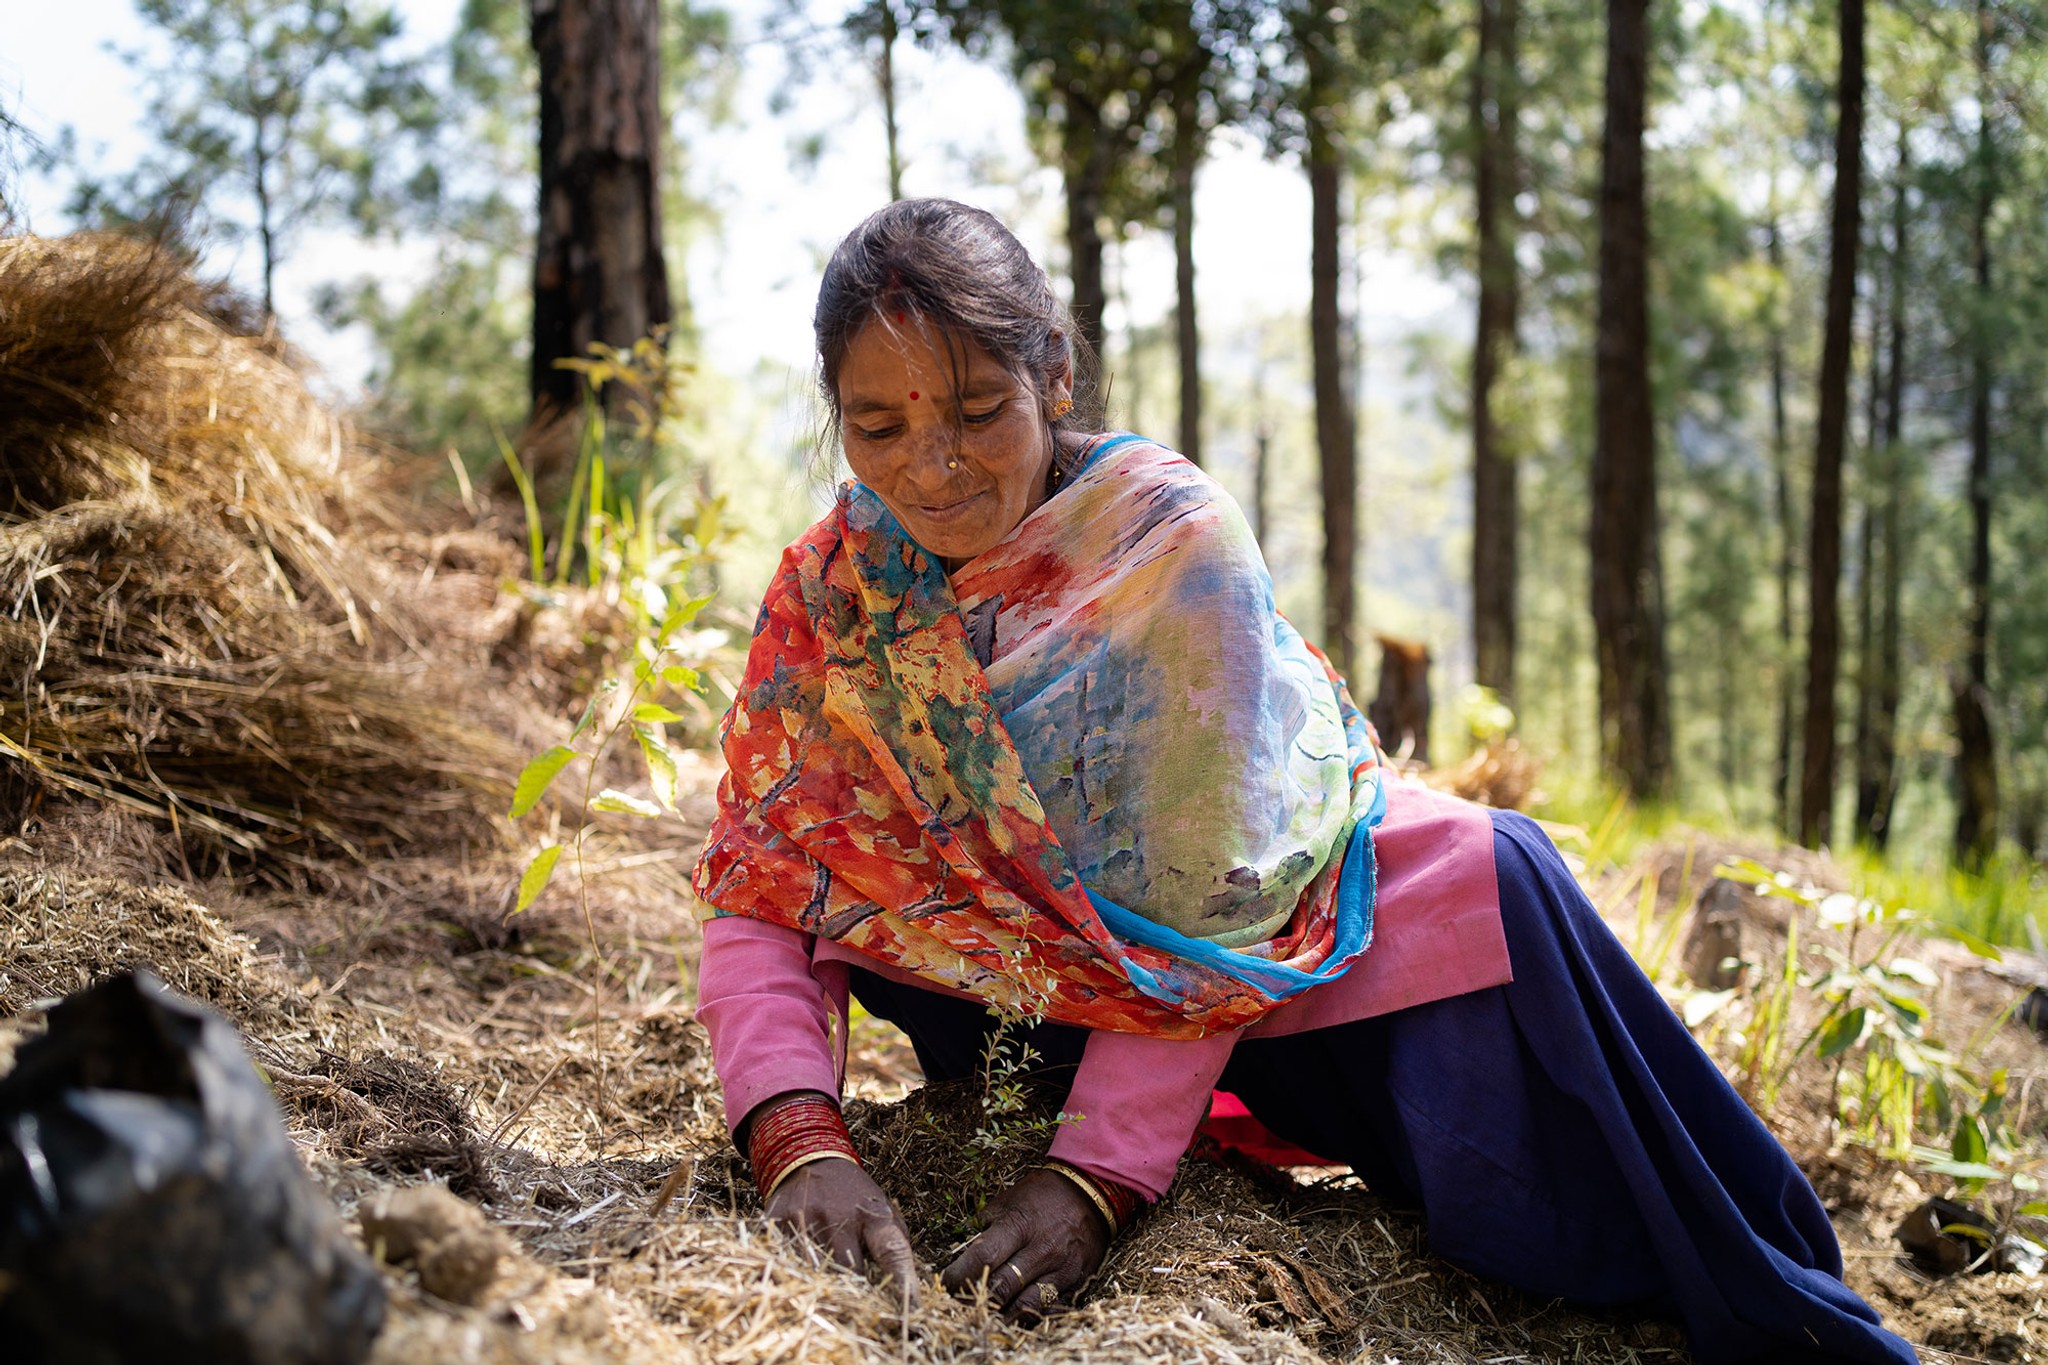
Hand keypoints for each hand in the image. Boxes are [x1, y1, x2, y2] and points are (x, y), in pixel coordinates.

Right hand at [765, 1157, 920, 1306]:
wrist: (810, 1157)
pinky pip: (784, 1263)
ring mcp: (805, 1219)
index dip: (903, 1281)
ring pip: (814, 1274)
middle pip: (850, 1274)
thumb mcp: (882, 1209)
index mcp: (872, 1216)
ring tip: (824, 1290)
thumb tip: (907, 1289)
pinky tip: (794, 1273)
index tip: (911, 1309)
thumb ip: (894, 1244)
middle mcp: (839, 1217)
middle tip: (856, 1304)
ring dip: (820, 1287)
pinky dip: (791, 1273)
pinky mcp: (777, 1222)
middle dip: (855, 1294)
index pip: (893, 1252)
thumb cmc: (852, 1195)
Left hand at [941, 1167, 1110, 1321]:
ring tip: (988, 1313)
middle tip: (962, 1302)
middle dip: (975, 1300)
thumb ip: (985, 1226)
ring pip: (1025, 1308)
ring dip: (1002, 1315)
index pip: (983, 1258)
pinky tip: (1016, 1312)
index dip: (959, 1275)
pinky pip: (1049, 1310)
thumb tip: (963, 1252)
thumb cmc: (1043, 1195)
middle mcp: (1041, 1251)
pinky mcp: (1075, 1282)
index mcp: (1020, 1225)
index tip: (947, 1282)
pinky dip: (1029, 1316)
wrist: (1091, 1193)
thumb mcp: (1009, 1199)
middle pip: (1001, 1289)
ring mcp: (1060, 1269)